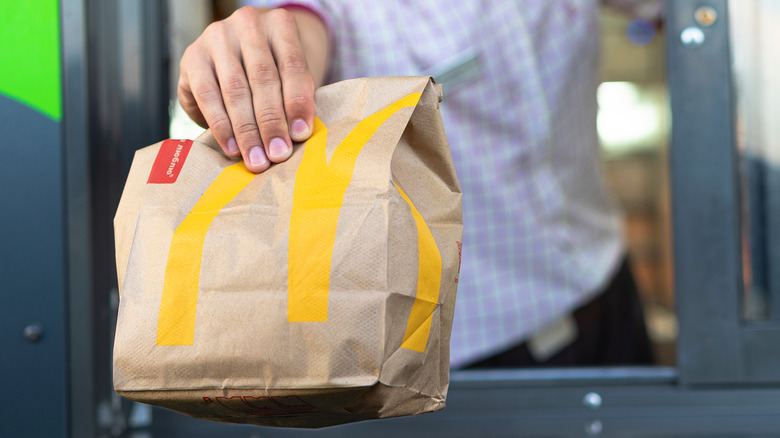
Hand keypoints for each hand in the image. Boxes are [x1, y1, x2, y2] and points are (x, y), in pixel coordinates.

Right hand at [178, 6, 327, 172]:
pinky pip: (207, 96)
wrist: (239, 53)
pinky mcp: (193, 57)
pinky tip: (232, 148)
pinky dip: (221, 126)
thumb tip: (296, 137)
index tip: (301, 135)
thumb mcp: (289, 76)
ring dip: (246, 130)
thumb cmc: (274, 71)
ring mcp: (217, 37)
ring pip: (235, 90)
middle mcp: (247, 24)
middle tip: (278, 154)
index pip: (293, 66)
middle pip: (263, 78)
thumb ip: (295, 99)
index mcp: (280, 25)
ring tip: (256, 159)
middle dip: (271, 122)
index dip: (298, 103)